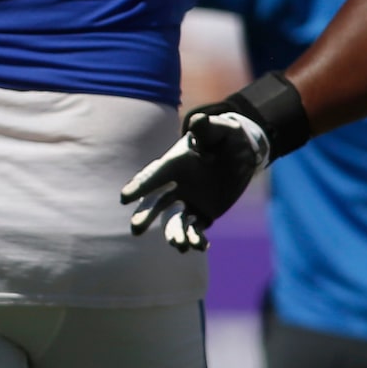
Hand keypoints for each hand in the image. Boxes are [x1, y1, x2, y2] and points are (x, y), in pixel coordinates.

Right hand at [121, 106, 272, 250]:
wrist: (242, 151)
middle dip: (146, 215)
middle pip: (157, 203)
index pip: (154, 176)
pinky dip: (197, 239)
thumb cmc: (226, 137)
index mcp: (176, 164)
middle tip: (136, 228)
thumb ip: (207, 129)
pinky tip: (200, 246)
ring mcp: (189, 201)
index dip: (139, 186)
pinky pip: (197, 229)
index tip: (124, 197)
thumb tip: (198, 121)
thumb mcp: (220, 130)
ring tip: (180, 245)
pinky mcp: (204, 213)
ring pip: (176, 221)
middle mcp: (178, 185)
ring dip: (175, 234)